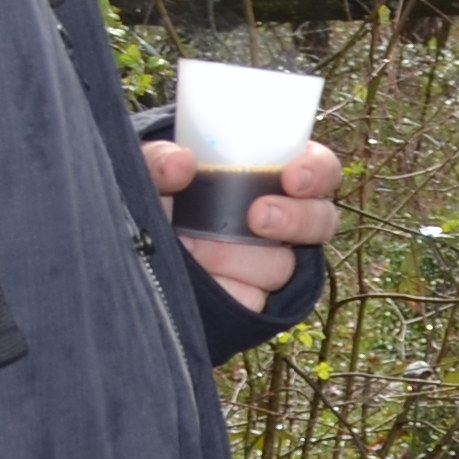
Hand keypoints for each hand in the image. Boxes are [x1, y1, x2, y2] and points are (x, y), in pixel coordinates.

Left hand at [145, 135, 341, 314]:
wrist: (137, 244)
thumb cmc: (155, 194)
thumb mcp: (152, 168)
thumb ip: (158, 159)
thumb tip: (182, 163)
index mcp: (273, 177)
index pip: (320, 171)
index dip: (316, 172)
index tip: (292, 177)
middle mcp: (283, 220)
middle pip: (321, 221)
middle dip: (295, 219)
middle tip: (258, 217)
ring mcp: (269, 262)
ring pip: (283, 265)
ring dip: (239, 257)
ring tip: (192, 249)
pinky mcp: (250, 297)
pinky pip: (254, 299)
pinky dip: (227, 289)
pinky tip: (201, 279)